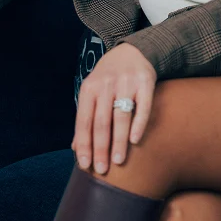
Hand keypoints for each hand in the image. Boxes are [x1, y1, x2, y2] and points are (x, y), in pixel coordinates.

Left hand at [72, 42, 156, 173]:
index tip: (85, 165)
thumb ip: (86, 117)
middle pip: (101, 121)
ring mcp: (126, 82)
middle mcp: (106, 84)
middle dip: (101, 147)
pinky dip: (138, 124)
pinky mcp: (145, 82)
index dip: (84, 144)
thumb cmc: (108, 78)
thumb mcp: (93, 92)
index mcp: (89, 88)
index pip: (84, 120)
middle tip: (102, 170)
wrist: (133, 51)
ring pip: (121, 116)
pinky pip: (143, 106)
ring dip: (118, 141)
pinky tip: (135, 140)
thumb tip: (75, 148)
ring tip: (118, 161)